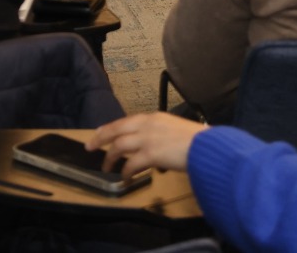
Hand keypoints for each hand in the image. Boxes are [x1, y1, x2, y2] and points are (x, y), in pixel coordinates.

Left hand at [87, 113, 203, 176]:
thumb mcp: (176, 130)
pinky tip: (124, 179)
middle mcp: (148, 124)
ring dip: (110, 158)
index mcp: (155, 117)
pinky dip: (125, 172)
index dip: (111, 128)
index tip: (101, 133)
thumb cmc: (198, 140)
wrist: (207, 147)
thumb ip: (162, 135)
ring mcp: (148, 138)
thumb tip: (156, 147)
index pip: (126, 120)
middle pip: (116, 129)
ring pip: (119, 146)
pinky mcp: (150, 153)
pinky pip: (130, 164)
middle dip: (101, 138)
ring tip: (107, 168)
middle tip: (90, 146)